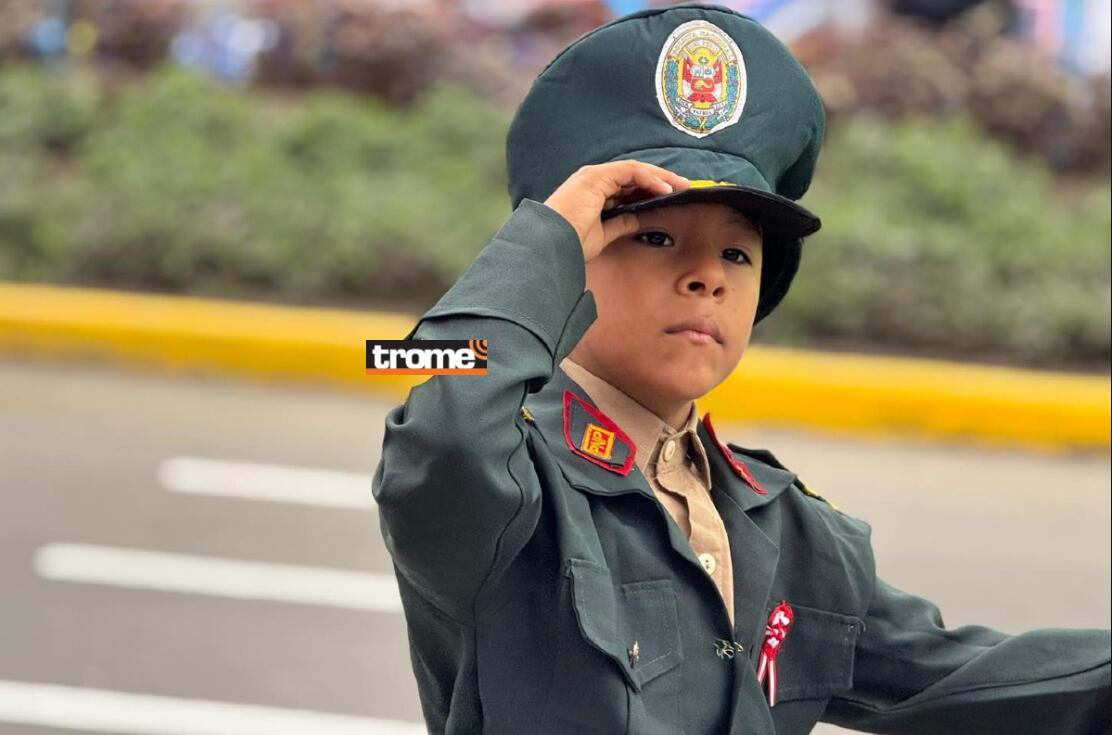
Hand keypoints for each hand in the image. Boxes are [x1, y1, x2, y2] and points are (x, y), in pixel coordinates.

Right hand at [542, 161, 689, 261]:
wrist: (551, 245)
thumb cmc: (570, 243)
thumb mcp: (603, 234)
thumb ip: (621, 223)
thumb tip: (638, 219)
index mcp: (592, 193)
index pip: (627, 186)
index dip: (650, 190)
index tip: (670, 198)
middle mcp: (593, 180)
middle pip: (634, 175)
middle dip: (660, 180)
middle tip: (683, 187)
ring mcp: (594, 176)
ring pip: (635, 170)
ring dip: (660, 177)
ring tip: (680, 186)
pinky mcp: (597, 177)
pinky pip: (631, 172)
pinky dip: (650, 179)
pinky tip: (665, 189)